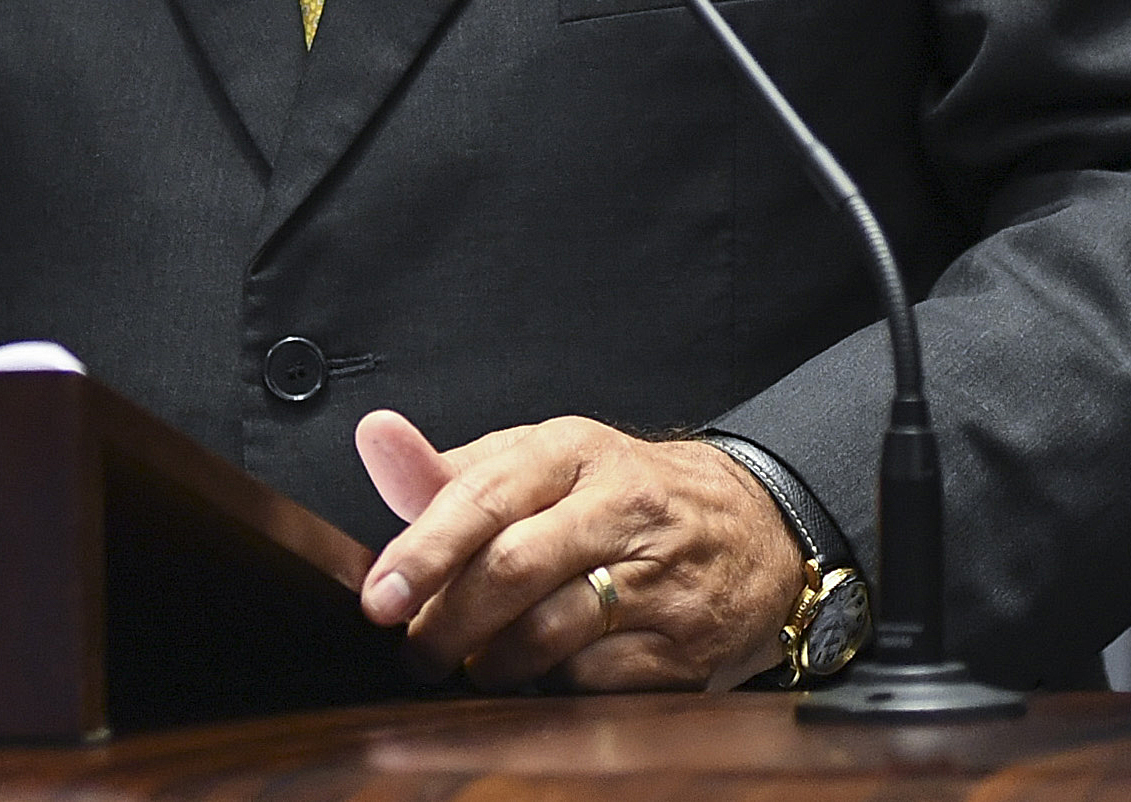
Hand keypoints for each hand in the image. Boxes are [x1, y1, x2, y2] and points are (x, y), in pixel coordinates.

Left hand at [351, 409, 804, 691]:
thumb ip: (452, 469)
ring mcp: (659, 581)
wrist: (755, 529)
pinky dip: (550, 689)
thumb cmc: (618, 495)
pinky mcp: (684, 649)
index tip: (380, 597)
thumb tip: (375, 440)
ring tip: (474, 663)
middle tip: (414, 652)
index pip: (487, 497)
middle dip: (447, 623)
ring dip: (491, 663)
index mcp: (573, 452)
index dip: (426, 551)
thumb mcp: (542, 463)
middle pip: (513, 571)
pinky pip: (592, 682)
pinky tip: (541, 677)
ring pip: (547, 636)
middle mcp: (621, 508)